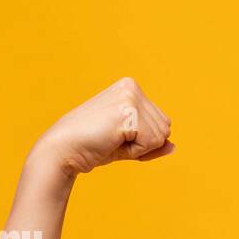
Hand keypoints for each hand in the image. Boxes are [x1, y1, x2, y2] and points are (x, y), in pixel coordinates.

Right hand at [28, 77, 174, 177]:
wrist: (63, 149)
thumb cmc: (92, 146)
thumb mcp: (129, 144)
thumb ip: (153, 143)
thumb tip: (174, 146)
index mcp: (131, 87)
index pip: (162, 123)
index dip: (144, 140)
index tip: (116, 136)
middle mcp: (132, 87)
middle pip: (165, 128)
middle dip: (144, 144)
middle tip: (113, 140)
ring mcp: (130, 97)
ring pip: (161, 136)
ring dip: (139, 147)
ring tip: (111, 139)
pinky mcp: (129, 111)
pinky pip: (151, 142)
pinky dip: (135, 151)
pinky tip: (112, 141)